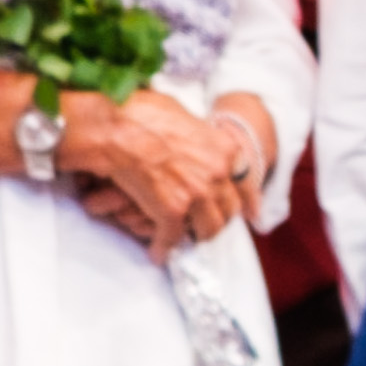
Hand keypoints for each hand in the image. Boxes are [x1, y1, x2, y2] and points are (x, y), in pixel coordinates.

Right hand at [63, 92, 243, 255]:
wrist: (116, 127)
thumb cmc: (141, 114)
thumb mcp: (184, 116)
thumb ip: (199, 137)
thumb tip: (197, 143)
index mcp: (224, 148)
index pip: (246, 182)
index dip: (248, 201)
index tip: (250, 213)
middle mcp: (218, 172)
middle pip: (228, 209)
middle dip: (216, 219)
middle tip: (202, 224)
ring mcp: (197, 193)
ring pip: (208, 230)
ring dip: (194, 236)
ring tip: (183, 238)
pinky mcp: (172, 211)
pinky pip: (172, 239)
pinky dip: (163, 247)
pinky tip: (157, 251)